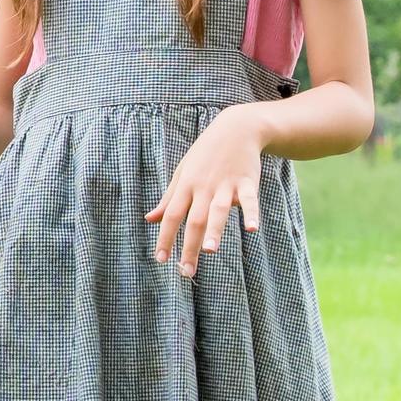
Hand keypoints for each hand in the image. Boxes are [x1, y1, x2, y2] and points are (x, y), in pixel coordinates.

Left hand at [145, 109, 263, 275]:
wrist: (235, 129)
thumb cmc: (204, 155)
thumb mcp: (182, 173)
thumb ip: (168, 200)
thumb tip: (148, 220)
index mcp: (186, 187)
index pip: (171, 215)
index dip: (165, 237)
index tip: (160, 260)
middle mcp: (203, 187)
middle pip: (194, 219)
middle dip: (189, 246)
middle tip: (186, 271)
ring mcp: (225, 184)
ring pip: (218, 210)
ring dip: (214, 230)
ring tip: (209, 250)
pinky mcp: (247, 182)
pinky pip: (249, 199)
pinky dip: (250, 213)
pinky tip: (252, 229)